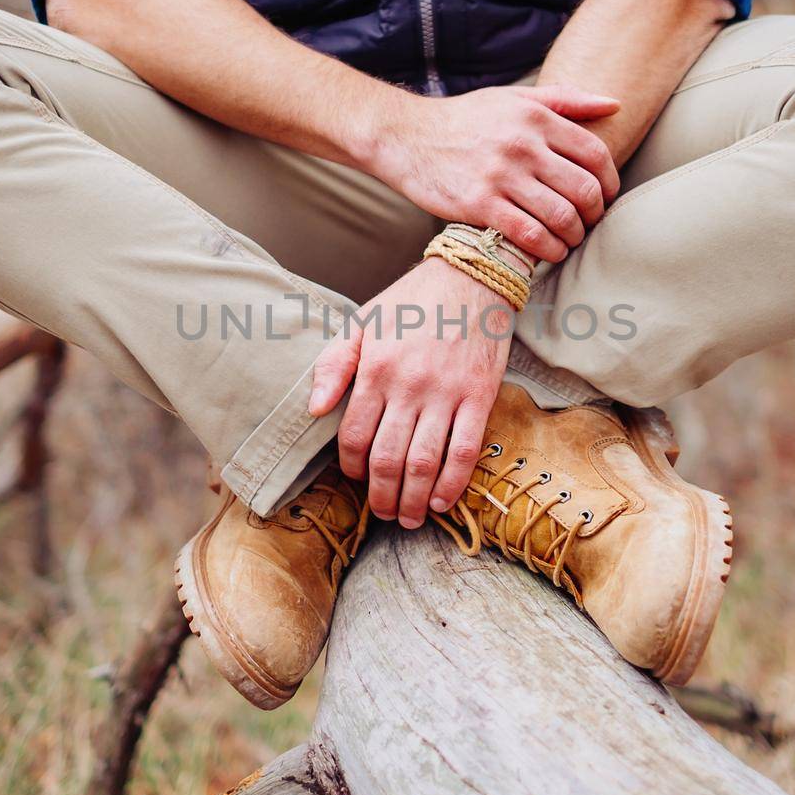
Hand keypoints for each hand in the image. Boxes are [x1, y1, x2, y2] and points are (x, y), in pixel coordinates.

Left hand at [308, 258, 511, 527]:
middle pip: (389, 457)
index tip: (356, 477)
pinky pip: (465, 450)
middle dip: (381, 494)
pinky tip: (441, 501)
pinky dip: (453, 483)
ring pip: (425, 462)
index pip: (355, 435)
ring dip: (413, 498)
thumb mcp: (362, 322)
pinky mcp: (479, 396)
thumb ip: (335, 364)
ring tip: (407, 517)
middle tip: (382, 512)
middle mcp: (409, 385)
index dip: (352, 466)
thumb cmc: (412, 302)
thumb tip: (315, 408)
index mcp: (376, 369)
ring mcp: (446, 393)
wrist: (471, 277)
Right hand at [358, 85, 621, 262]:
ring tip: (569, 240)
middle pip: (583, 189)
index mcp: (536, 118)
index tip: (606, 196)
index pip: (595, 154)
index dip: (610, 182)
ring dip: (573, 236)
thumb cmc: (466, 119)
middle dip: (595, 214)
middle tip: (588, 223)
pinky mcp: (478, 204)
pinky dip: (547, 249)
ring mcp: (500, 176)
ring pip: (560, 216)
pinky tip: (549, 252)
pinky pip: (528, 234)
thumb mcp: (514, 98)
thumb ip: (566, 100)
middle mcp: (522, 145)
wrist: (406, 137)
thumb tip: (614, 104)